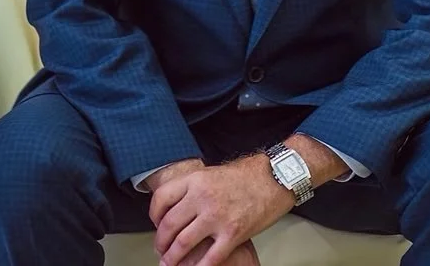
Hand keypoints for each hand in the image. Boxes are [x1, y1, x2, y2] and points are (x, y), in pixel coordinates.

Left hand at [150, 154, 292, 265]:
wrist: (275, 177)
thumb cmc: (248, 174)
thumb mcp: (213, 173)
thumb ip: (195, 188)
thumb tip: (178, 207)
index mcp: (196, 180)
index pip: (161, 198)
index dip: (154, 215)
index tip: (156, 224)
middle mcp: (202, 197)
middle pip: (169, 225)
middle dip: (161, 242)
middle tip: (161, 249)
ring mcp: (217, 216)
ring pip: (183, 244)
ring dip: (172, 258)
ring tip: (169, 263)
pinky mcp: (233, 233)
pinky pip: (209, 258)